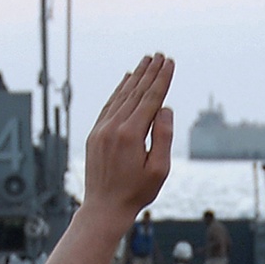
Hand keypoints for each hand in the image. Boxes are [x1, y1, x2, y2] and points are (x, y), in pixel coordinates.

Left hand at [83, 54, 174, 231]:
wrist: (104, 208)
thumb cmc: (135, 193)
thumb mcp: (159, 171)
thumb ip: (163, 137)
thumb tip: (165, 108)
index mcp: (131, 134)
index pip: (150, 99)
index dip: (162, 80)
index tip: (169, 63)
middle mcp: (113, 127)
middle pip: (135, 92)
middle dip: (149, 73)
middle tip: (159, 55)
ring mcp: (101, 129)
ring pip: (121, 96)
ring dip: (135, 77)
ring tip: (145, 62)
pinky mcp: (94, 134)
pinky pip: (109, 105)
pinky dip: (119, 91)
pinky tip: (126, 81)